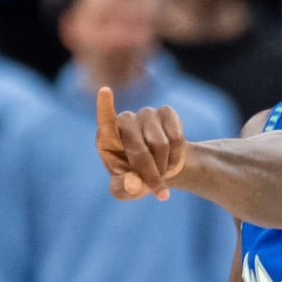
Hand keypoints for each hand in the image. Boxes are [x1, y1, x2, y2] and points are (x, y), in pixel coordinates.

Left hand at [94, 86, 184, 201]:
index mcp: (107, 137)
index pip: (105, 119)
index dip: (105, 106)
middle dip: (150, 175)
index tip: (104, 91)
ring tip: (161, 170)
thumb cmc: (134, 179)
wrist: (158, 167)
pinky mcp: (166, 112)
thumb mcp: (125, 191)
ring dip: (165, 166)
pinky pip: (177, 137)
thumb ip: (124, 189)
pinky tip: (171, 158)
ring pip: (160, 145)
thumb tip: (133, 181)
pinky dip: (177, 156)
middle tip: (156, 189)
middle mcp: (124, 120)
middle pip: (140, 150)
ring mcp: (145, 113)